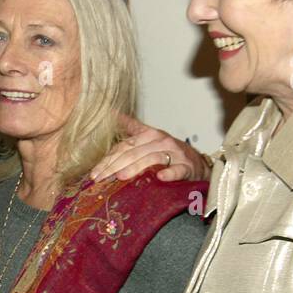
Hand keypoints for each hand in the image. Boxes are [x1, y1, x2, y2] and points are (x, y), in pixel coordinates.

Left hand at [90, 116, 205, 181]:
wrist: (198, 163)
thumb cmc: (170, 151)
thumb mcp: (151, 137)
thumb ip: (132, 128)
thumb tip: (112, 113)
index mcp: (150, 135)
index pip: (124, 146)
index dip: (108, 159)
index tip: (94, 173)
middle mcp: (161, 142)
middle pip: (133, 153)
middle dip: (114, 166)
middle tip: (101, 178)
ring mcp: (174, 154)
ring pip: (151, 159)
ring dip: (135, 168)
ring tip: (121, 177)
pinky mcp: (187, 167)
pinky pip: (177, 170)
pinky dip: (169, 173)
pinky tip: (160, 177)